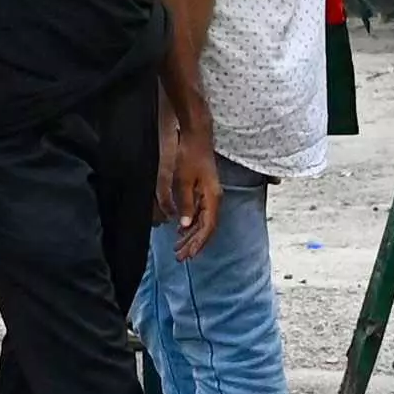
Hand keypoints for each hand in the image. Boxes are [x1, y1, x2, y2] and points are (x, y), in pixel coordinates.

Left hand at [160, 111, 219, 256]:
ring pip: (203, 222)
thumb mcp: (183, 181)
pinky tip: (181, 231)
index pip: (208, 227)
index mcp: (212, 197)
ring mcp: (210, 195)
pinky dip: (191, 225)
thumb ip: (185, 204)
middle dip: (193, 244)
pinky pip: (200, 214)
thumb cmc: (190, 155)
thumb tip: (185, 226)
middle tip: (180, 257)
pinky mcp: (205, 191)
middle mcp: (214, 199)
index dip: (199, 242)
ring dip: (191, 236)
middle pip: (207, 228)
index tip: (189, 255)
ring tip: (179, 248)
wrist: (196, 136)